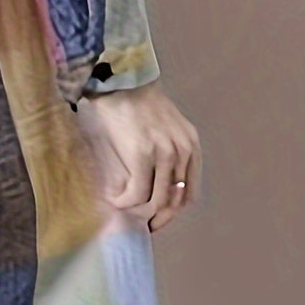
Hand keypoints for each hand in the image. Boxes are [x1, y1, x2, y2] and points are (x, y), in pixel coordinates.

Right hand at [73, 82, 200, 233]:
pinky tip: (113, 198)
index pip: (190, 191)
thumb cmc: (134, 101)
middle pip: (174, 200)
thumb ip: (165, 151)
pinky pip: (136, 192)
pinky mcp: (142, 154)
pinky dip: (124, 201)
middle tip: (141, 225)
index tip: (158, 218)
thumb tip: (150, 185)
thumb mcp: (163, 126)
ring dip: (138, 211)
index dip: (174, 210)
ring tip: (122, 207)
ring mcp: (164, 153)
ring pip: (155, 200)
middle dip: (158, 217)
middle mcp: (182, 150)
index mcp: (191, 144)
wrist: (118, 79)